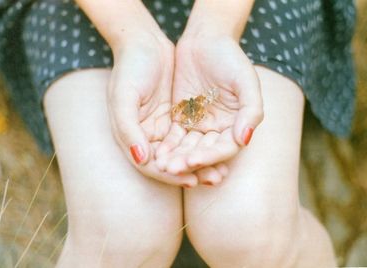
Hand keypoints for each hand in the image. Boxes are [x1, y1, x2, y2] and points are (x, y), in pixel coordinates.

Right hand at [107, 33, 227, 186]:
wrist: (144, 42)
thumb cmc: (130, 68)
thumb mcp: (123, 97)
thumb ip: (129, 129)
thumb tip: (142, 159)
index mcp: (130, 136)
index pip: (150, 165)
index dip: (170, 176)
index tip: (192, 180)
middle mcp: (146, 136)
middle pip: (170, 162)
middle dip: (191, 173)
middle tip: (214, 179)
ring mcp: (162, 127)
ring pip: (183, 151)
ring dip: (201, 163)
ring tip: (221, 172)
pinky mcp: (177, 116)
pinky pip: (191, 136)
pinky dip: (203, 145)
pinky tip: (220, 151)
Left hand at [156, 34, 263, 177]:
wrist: (204, 40)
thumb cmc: (230, 57)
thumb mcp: (246, 80)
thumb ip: (251, 109)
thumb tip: (244, 139)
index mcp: (237, 125)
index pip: (225, 148)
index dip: (210, 157)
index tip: (193, 160)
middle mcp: (218, 130)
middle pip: (204, 152)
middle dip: (188, 162)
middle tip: (172, 169)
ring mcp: (198, 125)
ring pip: (187, 148)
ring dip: (176, 158)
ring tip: (162, 165)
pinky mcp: (181, 119)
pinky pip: (173, 136)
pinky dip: (167, 146)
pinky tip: (156, 153)